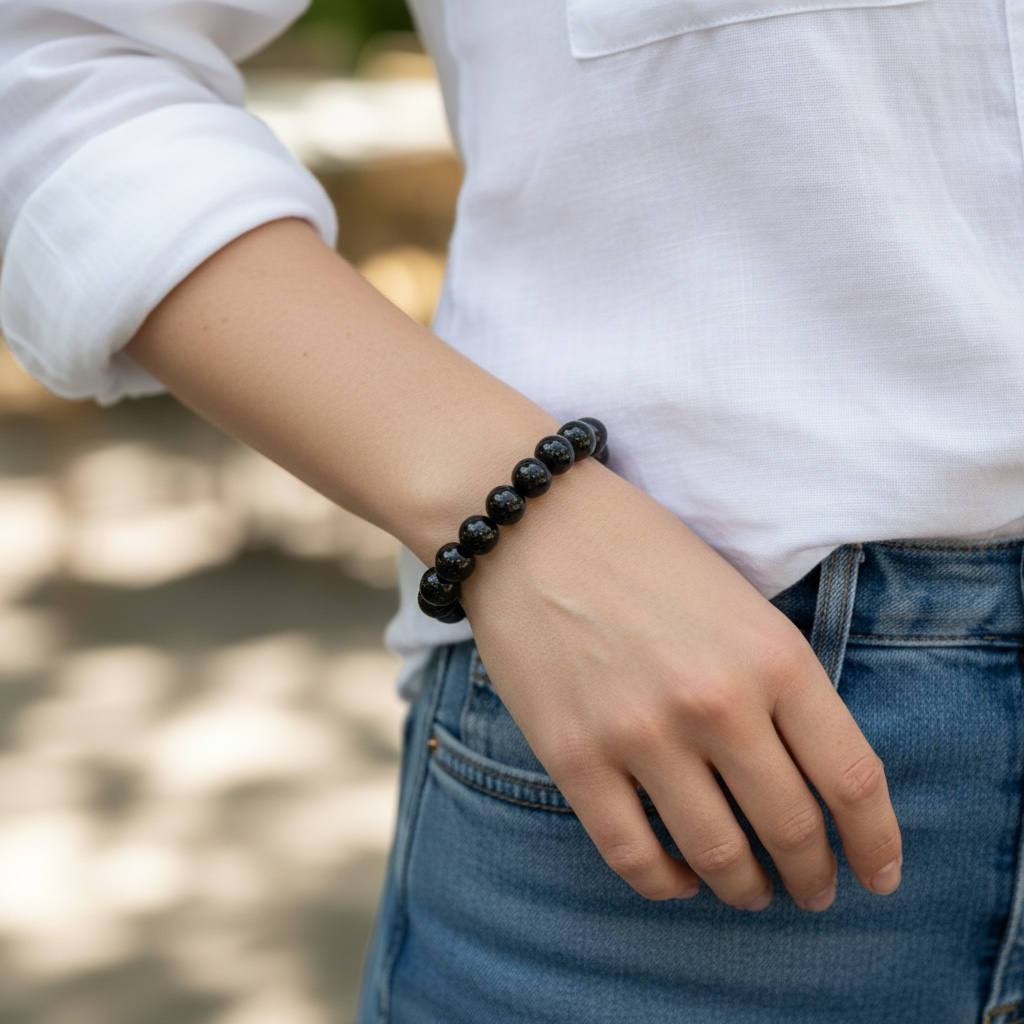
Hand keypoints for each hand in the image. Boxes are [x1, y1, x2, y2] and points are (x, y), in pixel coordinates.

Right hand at [460, 461, 901, 911]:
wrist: (533, 526)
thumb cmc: (642, 553)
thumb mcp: (739, 602)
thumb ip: (779, 684)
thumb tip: (806, 776)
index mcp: (772, 655)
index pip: (850, 778)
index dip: (874, 843)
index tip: (877, 874)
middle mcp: (716, 702)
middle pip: (791, 829)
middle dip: (812, 877)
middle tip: (812, 890)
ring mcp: (641, 734)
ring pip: (716, 856)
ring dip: (743, 889)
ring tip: (747, 892)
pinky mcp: (574, 756)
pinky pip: (631, 855)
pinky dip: (663, 883)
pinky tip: (674, 877)